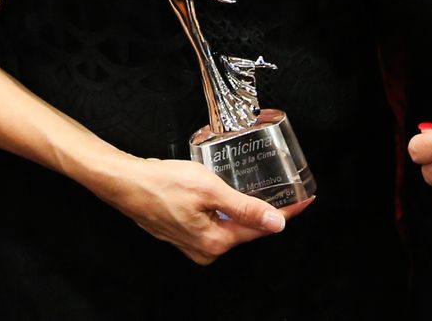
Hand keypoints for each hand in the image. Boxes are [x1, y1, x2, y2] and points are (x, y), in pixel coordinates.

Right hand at [105, 157, 307, 264]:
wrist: (125, 182)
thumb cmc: (162, 183)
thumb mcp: (209, 189)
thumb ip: (245, 207)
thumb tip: (276, 224)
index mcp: (216, 241)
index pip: (262, 228)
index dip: (286, 213)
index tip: (307, 201)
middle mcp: (206, 249)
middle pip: (246, 229)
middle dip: (263, 209)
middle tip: (281, 187)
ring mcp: (194, 244)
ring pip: (229, 225)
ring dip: (241, 209)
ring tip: (253, 186)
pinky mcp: (184, 235)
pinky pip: (213, 223)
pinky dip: (223, 210)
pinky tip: (222, 193)